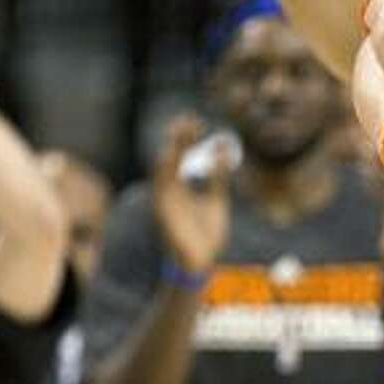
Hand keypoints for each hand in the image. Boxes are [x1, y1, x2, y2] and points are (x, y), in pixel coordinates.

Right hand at [152, 116, 233, 276]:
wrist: (201, 264)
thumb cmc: (205, 235)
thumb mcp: (216, 200)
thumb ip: (218, 177)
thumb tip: (224, 151)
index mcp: (181, 187)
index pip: (182, 155)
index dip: (188, 137)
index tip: (197, 120)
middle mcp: (170, 190)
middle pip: (172, 156)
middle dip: (179, 137)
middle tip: (190, 118)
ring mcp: (164, 201)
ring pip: (163, 168)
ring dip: (171, 149)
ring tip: (179, 130)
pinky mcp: (162, 212)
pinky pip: (160, 188)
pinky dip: (163, 171)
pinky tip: (169, 155)